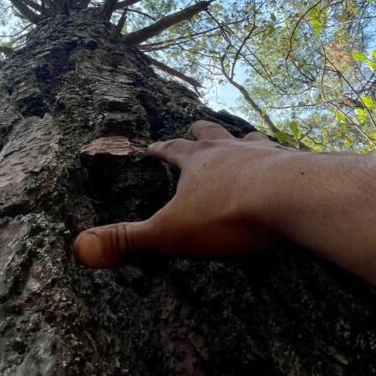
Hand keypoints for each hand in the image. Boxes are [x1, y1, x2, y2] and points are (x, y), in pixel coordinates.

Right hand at [72, 120, 299, 268]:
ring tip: (245, 139)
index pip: (172, 150)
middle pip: (211, 134)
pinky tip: (290, 166)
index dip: (160, 148)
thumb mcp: (170, 233)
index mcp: (197, 162)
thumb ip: (127, 241)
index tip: (152, 145)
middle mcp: (230, 149)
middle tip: (196, 126)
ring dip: (244, 140)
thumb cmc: (230, 215)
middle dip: (201, 132)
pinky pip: (288, 158)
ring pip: (250, 140)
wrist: (294, 199)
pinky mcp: (297, 167)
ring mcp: (267, 154)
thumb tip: (78, 248)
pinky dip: (283, 160)